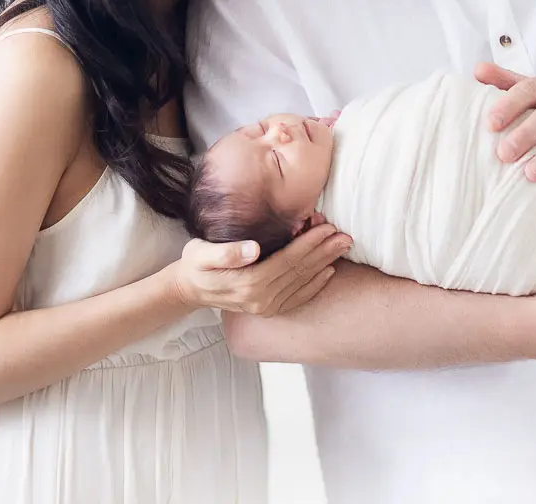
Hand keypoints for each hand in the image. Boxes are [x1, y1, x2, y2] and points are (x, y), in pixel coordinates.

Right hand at [170, 224, 351, 316]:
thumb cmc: (196, 264)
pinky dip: (315, 286)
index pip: (287, 259)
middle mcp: (261, 299)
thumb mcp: (202, 253)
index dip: (309, 242)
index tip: (326, 226)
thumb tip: (253, 248)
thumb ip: (226, 252)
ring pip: (303, 283)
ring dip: (325, 264)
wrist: (189, 289)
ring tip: (343, 248)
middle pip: (300, 271)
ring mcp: (266, 307)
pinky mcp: (268, 309)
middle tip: (345, 236)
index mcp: (249, 283)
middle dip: (324, 252)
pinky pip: (298, 298)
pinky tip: (329, 273)